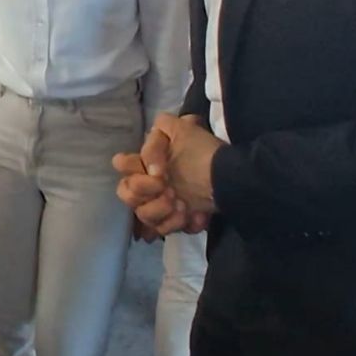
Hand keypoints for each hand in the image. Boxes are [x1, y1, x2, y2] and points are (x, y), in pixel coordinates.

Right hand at [114, 114, 214, 238]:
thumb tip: (149, 156)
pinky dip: (178, 224)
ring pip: (142, 214)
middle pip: (125, 193)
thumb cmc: (205, 153)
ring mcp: (159, 204)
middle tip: (169, 192)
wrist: (233, 178)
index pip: (122, 164)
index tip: (160, 173)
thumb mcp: (185, 130)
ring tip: (183, 206)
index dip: (135, 170)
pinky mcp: (174, 221)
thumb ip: (162, 126)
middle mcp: (149, 183)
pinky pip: (163, 229)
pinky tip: (195, 216)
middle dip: (144, 193)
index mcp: (147, 162)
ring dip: (161, 210)